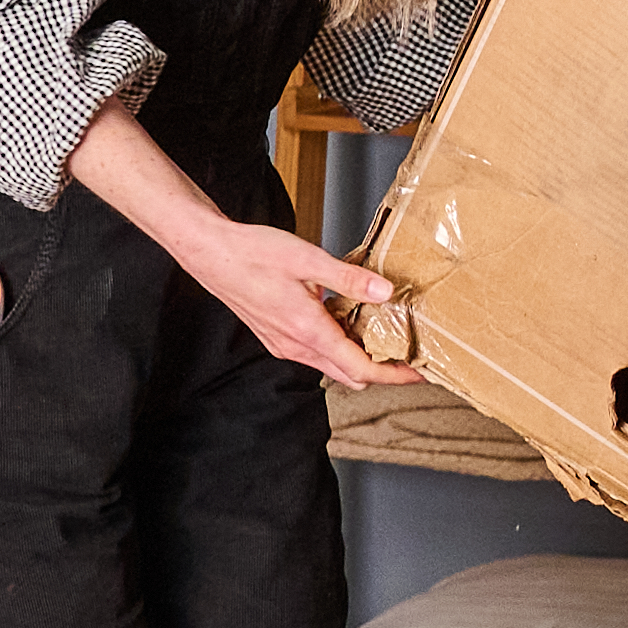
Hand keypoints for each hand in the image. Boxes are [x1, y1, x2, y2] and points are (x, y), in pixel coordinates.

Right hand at [183, 218, 417, 384]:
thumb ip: (349, 279)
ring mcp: (283, 345)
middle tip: (407, 356)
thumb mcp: (308, 259)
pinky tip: (345, 322)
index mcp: (308, 331)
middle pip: (349, 376)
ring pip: (331, 366)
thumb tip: (385, 292)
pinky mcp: (276, 337)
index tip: (419, 375)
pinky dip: (336, 347)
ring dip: (358, 359)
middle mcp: (295, 346)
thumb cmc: (252, 253)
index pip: (360, 369)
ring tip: (382, 337)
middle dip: (382, 371)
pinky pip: (314, 354)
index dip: (394, 376)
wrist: (209, 252)